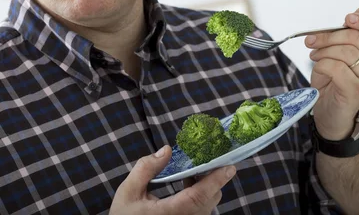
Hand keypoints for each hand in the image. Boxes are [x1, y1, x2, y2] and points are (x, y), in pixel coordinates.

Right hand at [110, 145, 235, 214]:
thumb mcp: (128, 191)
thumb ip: (146, 168)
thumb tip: (167, 150)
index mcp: (169, 212)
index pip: (198, 196)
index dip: (215, 180)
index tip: (229, 167)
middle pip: (208, 200)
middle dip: (214, 179)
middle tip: (213, 158)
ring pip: (207, 206)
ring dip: (207, 187)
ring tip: (196, 169)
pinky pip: (201, 210)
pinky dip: (201, 195)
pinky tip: (188, 183)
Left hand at [306, 7, 358, 140]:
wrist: (328, 109)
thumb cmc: (333, 77)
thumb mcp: (338, 50)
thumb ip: (348, 32)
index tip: (347, 19)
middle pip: (354, 37)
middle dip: (327, 36)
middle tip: (311, 41)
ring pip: (343, 51)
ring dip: (322, 52)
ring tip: (315, 56)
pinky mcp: (356, 89)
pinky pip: (335, 67)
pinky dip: (321, 65)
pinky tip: (318, 69)